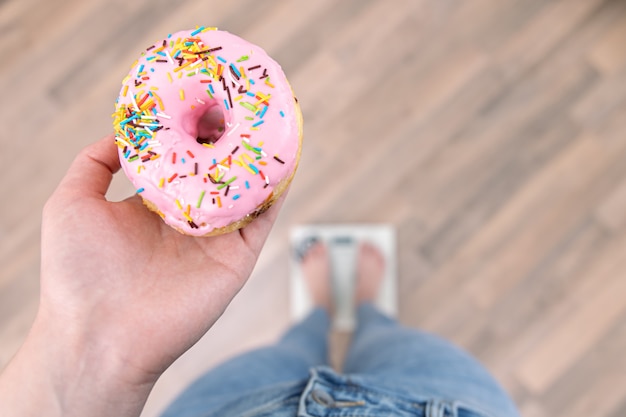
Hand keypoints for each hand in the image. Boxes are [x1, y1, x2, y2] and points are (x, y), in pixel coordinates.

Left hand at [0, 134, 285, 416]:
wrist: (100, 335)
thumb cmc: (77, 272)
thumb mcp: (70, 203)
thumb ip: (93, 164)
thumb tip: (119, 131)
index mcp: (152, 207)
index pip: (182, 162)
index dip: (194, 133)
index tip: (204, 101)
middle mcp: (187, 220)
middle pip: (218, 173)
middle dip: (231, 141)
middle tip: (242, 106)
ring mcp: (214, 239)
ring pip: (246, 192)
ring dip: (260, 161)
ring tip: (270, 125)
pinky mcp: (237, 258)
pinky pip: (263, 219)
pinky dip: (275, 191)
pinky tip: (282, 161)